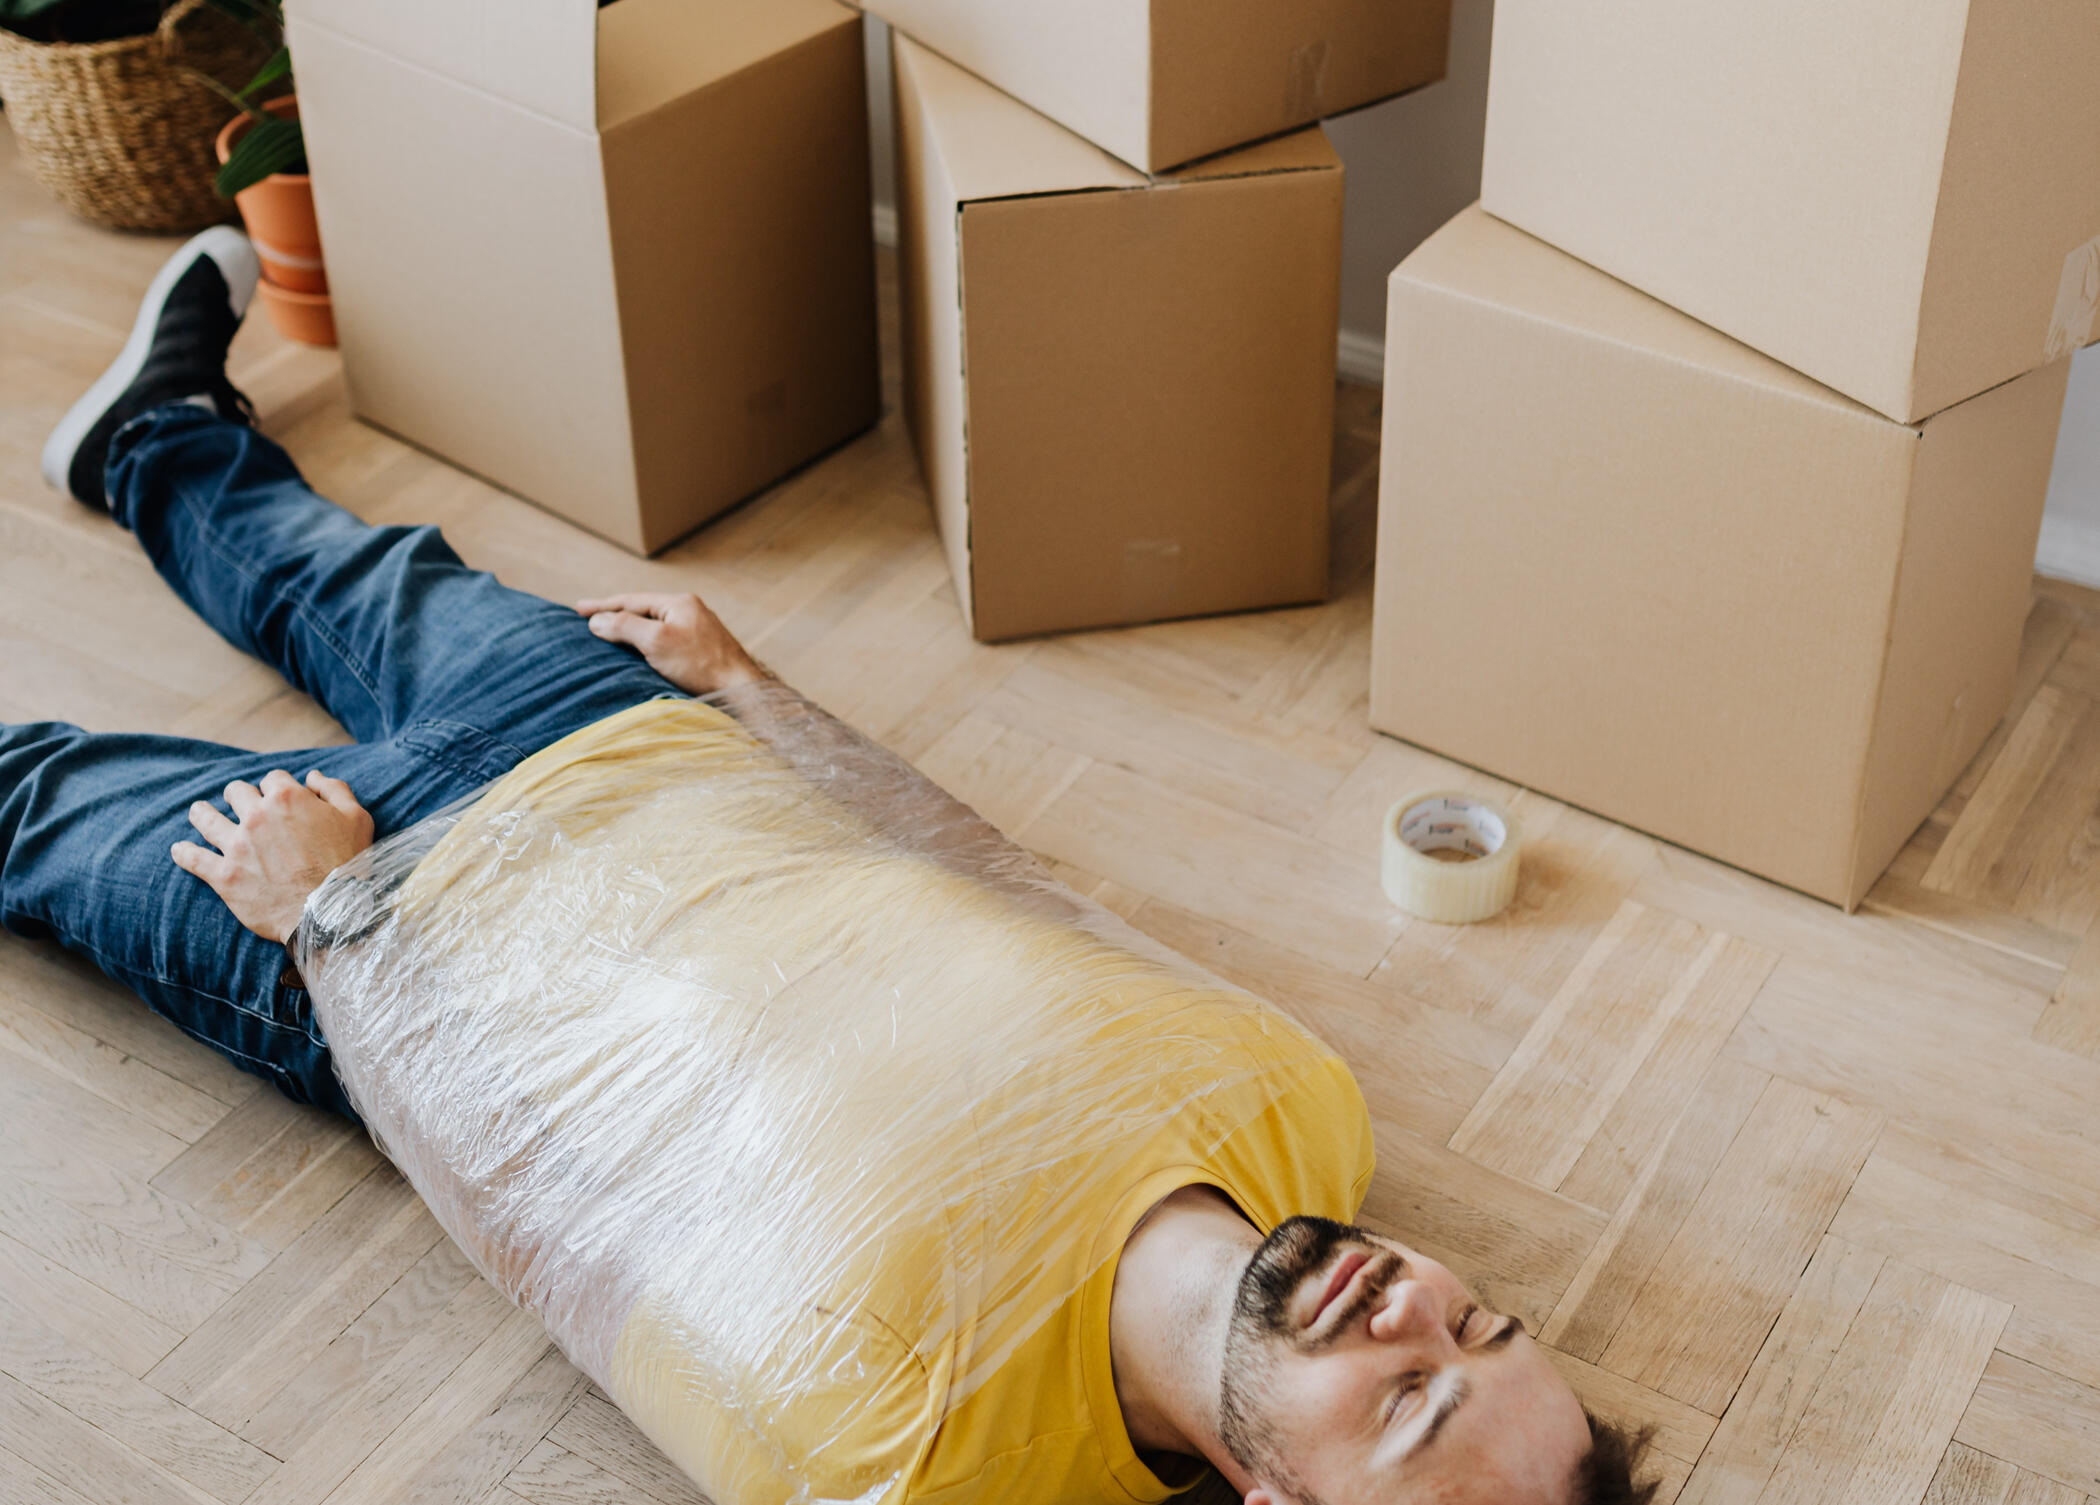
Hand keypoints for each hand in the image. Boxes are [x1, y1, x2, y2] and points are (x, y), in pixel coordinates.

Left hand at [172, 770, 374, 944]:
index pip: (272, 778)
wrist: (330, 912)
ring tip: (199, 813)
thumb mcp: (357, 818)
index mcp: (288, 798)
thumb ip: (335, 789)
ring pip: (205, 818)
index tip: (277, 797)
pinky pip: (193, 858)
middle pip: (235, 791)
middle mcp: (257, 816)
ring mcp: (237, 846)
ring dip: (202, 813)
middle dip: (239, 795)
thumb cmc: (347, 864)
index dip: (276, 786)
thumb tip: (313, 776)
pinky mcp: (223, 875)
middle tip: (240, 805)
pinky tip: (179, 849)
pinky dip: (183, 853)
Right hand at [577, 591, 768, 696]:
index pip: (632, 600)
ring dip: (629, 629)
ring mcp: (697, 631)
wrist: (741, 690)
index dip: (603, 606)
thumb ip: (625, 626)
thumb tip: (597, 620)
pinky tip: (637, 653)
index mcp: (679, 603)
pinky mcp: (701, 651)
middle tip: (587, 617)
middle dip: (615, 614)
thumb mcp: (656, 641)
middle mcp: (689, 612)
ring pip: (653, 626)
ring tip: (607, 634)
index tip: (578, 609)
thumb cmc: (701, 665)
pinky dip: (644, 644)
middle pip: (643, 611)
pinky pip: (664, 641)